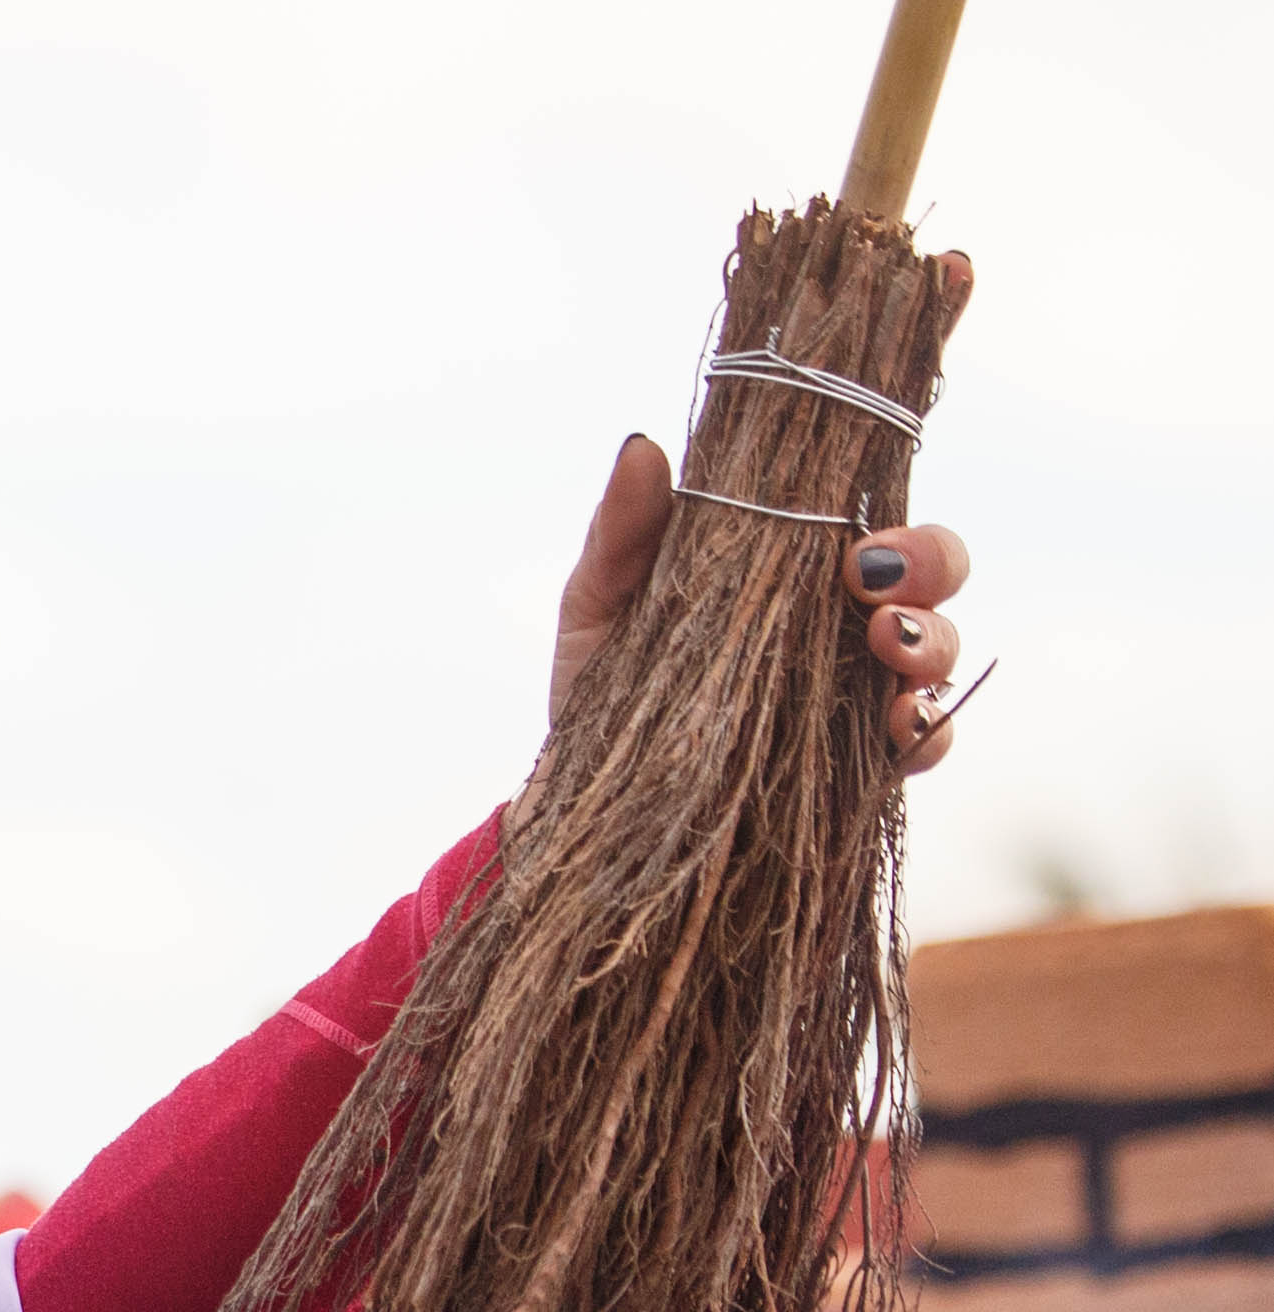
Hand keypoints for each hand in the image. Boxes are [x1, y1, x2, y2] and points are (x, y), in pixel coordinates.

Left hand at [550, 251, 978, 773]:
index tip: (947, 276)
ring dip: (929, 633)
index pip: (868, 452)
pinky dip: (924, 727)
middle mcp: (837, 603)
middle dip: (927, 552)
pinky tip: (899, 727)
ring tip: (883, 644)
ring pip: (938, 636)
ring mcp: (857, 677)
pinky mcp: (858, 758)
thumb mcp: (596, 604)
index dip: (916, 359)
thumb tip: (644, 442)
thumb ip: (621, 532)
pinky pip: (926, 736)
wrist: (589, 809)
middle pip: (930, 552)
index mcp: (788, 542)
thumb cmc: (601, 688)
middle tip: (872, 569)